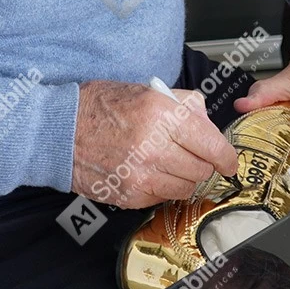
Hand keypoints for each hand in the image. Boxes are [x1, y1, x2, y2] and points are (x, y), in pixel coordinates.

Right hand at [73, 81, 238, 207]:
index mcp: (161, 115)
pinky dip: (164, 187)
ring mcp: (141, 176)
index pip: (210, 145)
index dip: (226, 156)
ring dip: (185, 177)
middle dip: (204, 163)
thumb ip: (183, 106)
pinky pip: (163, 197)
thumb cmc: (102, 106)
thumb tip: (208, 125)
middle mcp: (154, 148)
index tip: (229, 161)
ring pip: (185, 187)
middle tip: (196, 155)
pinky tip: (151, 170)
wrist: (60, 131)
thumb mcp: (147, 91)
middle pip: (201, 169)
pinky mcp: (130, 196)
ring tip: (170, 161)